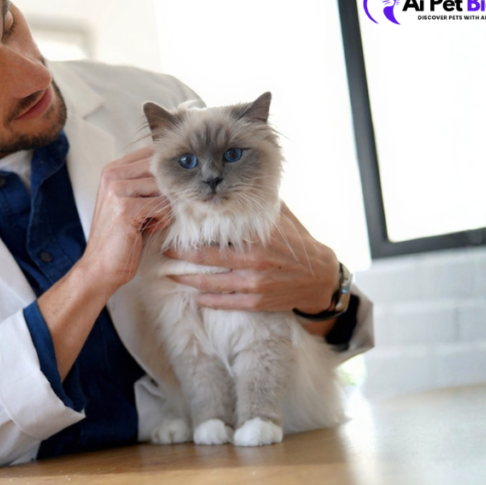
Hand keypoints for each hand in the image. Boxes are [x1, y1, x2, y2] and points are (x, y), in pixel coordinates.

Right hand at [75, 146, 169, 294]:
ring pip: (163, 187)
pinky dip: (162, 220)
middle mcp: (112, 175)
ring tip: (150, 220)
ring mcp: (116, 190)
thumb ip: (146, 182)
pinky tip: (148, 228)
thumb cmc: (121, 235)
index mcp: (112, 170)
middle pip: (159, 169)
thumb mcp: (131, 202)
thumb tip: (182, 167)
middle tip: (159, 210)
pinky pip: (162, 205)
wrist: (101, 266)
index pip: (150, 153)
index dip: (166, 170)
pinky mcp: (125, 208)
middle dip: (167, 190)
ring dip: (164, 207)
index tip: (170, 187)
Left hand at [166, 203, 338, 313]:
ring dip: (188, 278)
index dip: (195, 231)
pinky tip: (194, 296)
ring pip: (213, 282)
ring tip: (170, 273)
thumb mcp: (283, 219)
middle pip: (209, 257)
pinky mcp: (257, 301)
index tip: (177, 227)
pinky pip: (226, 302)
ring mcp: (255, 284)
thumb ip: (260, 205)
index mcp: (257, 237)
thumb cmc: (298, 244)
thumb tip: (240, 183)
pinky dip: (208, 300)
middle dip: (183, 254)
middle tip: (165, 250)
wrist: (320, 278)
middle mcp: (254, 260)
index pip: (219, 233)